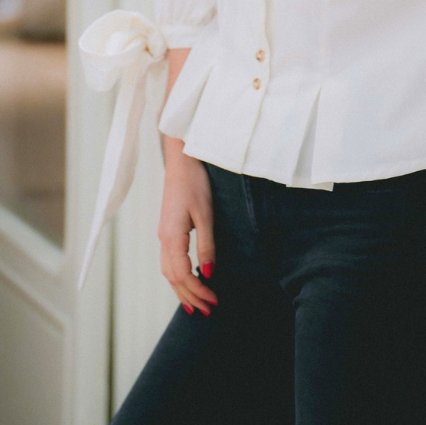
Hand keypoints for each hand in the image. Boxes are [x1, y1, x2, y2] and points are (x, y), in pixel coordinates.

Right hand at [158, 139, 218, 314]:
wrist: (182, 160)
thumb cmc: (195, 184)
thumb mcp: (206, 215)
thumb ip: (207, 246)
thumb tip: (209, 275)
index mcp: (171, 238)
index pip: (182, 275)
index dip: (198, 290)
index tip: (214, 301)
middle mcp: (163, 240)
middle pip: (173, 278)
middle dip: (190, 296)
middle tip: (207, 311)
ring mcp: (163, 235)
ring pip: (168, 272)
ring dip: (181, 290)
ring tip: (195, 305)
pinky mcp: (167, 230)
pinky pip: (169, 262)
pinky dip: (177, 277)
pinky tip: (187, 279)